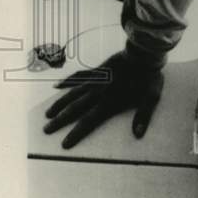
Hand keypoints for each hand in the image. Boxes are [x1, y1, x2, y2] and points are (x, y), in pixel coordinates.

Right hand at [43, 50, 162, 148]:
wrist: (144, 53)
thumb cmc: (150, 77)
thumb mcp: (151, 98)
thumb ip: (143, 116)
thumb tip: (138, 134)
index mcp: (109, 102)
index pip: (88, 121)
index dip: (76, 133)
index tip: (64, 144)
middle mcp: (98, 93)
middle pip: (74, 109)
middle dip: (60, 121)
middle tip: (46, 130)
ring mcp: (95, 80)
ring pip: (72, 94)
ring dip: (59, 104)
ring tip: (47, 114)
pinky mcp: (97, 70)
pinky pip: (78, 76)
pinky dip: (67, 81)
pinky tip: (57, 86)